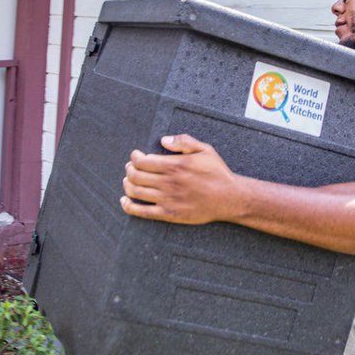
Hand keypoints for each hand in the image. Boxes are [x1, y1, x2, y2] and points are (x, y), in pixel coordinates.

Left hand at [121, 134, 242, 224]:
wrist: (229, 198)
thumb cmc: (217, 173)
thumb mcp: (205, 150)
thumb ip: (184, 141)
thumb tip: (163, 140)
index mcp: (175, 165)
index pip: (143, 161)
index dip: (134, 157)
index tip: (135, 155)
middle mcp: (168, 183)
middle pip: (135, 175)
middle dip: (129, 169)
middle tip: (131, 167)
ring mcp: (167, 199)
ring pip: (135, 192)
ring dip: (127, 184)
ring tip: (128, 180)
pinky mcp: (168, 214)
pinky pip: (142, 212)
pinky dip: (128, 206)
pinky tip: (125, 201)